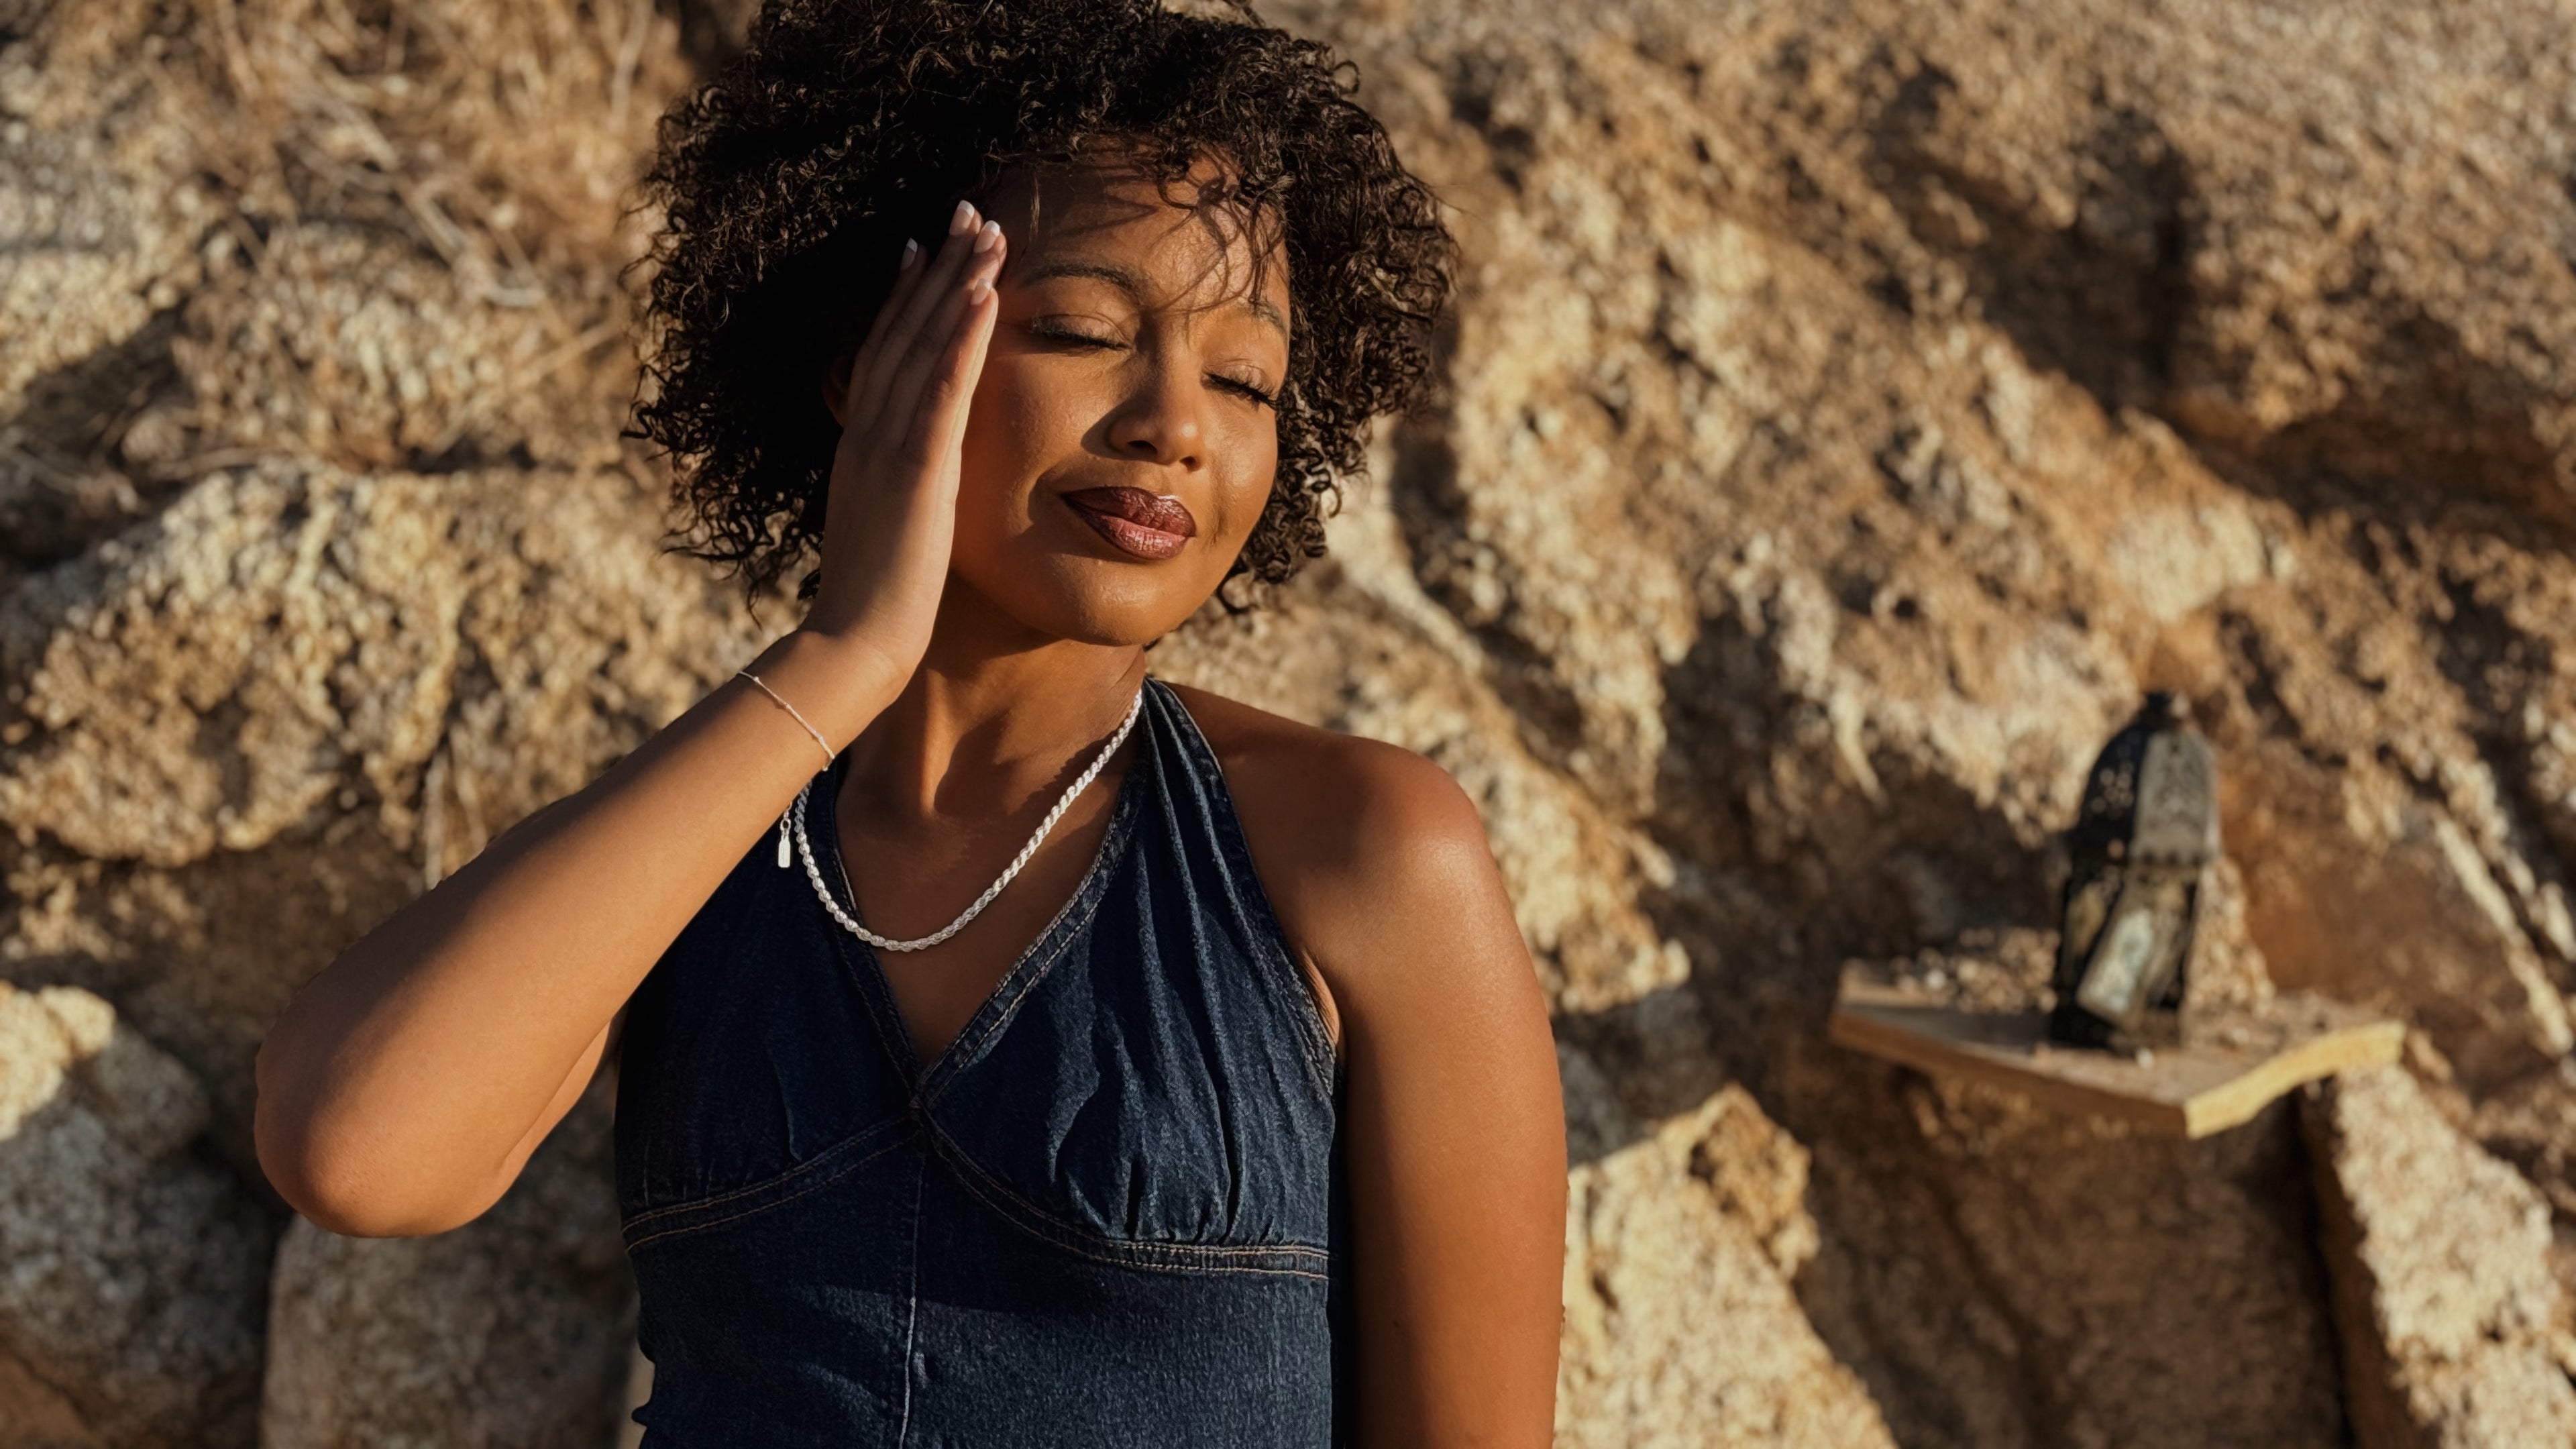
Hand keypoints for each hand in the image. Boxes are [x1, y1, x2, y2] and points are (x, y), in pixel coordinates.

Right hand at [800, 198, 1007, 704]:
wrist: (853, 649)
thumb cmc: (874, 606)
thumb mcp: (886, 531)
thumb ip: (896, 495)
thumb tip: (909, 485)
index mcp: (861, 449)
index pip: (883, 355)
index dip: (904, 297)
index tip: (924, 249)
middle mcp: (868, 435)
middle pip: (902, 332)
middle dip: (936, 268)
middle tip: (966, 212)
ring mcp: (889, 449)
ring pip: (922, 346)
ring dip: (956, 284)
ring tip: (988, 231)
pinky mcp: (916, 471)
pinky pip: (941, 391)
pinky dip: (961, 338)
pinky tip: (985, 295)